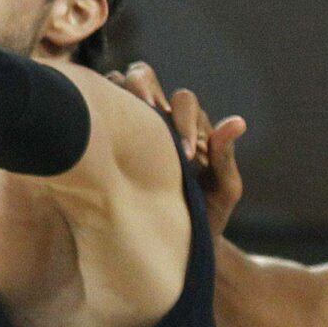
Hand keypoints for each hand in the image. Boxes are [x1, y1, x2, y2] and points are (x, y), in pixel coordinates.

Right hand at [105, 62, 244, 235]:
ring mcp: (126, 129)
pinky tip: (94, 140)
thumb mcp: (223, 190)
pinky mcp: (102, 146)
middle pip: (142, 76)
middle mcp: (156, 119)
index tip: (184, 155)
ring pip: (113, 86)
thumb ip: (226, 156)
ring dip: (114, 95)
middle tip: (147, 119)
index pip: (183, 99)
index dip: (183, 119)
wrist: (179, 250)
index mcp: (187, 126)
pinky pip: (90, 117)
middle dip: (142, 90)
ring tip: (116, 125)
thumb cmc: (206, 218)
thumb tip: (237, 121)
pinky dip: (91, 116)